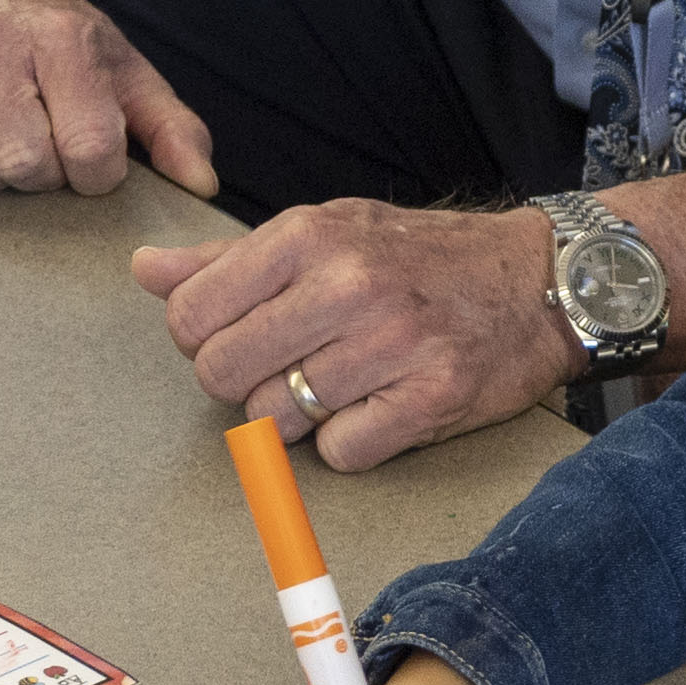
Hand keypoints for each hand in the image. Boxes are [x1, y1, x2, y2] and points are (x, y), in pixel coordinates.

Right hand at [0, 0, 211, 195]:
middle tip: (37, 148)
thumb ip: (171, 127)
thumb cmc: (56, 35)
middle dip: (39, 176)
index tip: (88, 156)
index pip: (89, 147)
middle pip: (21, 163)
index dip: (95, 173)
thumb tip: (202, 185)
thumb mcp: (123, 68)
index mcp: (61, 38)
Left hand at [135, 201, 568, 469]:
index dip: (203, 340)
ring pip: (277, 421)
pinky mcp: (431, 397)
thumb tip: (146, 272)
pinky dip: (351, 442)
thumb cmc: (420, 258)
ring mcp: (393, 342)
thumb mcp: (326, 232)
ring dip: (299, 417)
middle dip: (245, 384)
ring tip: (342, 383)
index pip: (190, 316)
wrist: (539, 280)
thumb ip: (229, 259)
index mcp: (308, 236)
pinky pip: (343, 451)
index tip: (242, 336)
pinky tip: (379, 406)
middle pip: (223, 375)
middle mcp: (348, 284)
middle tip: (290, 367)